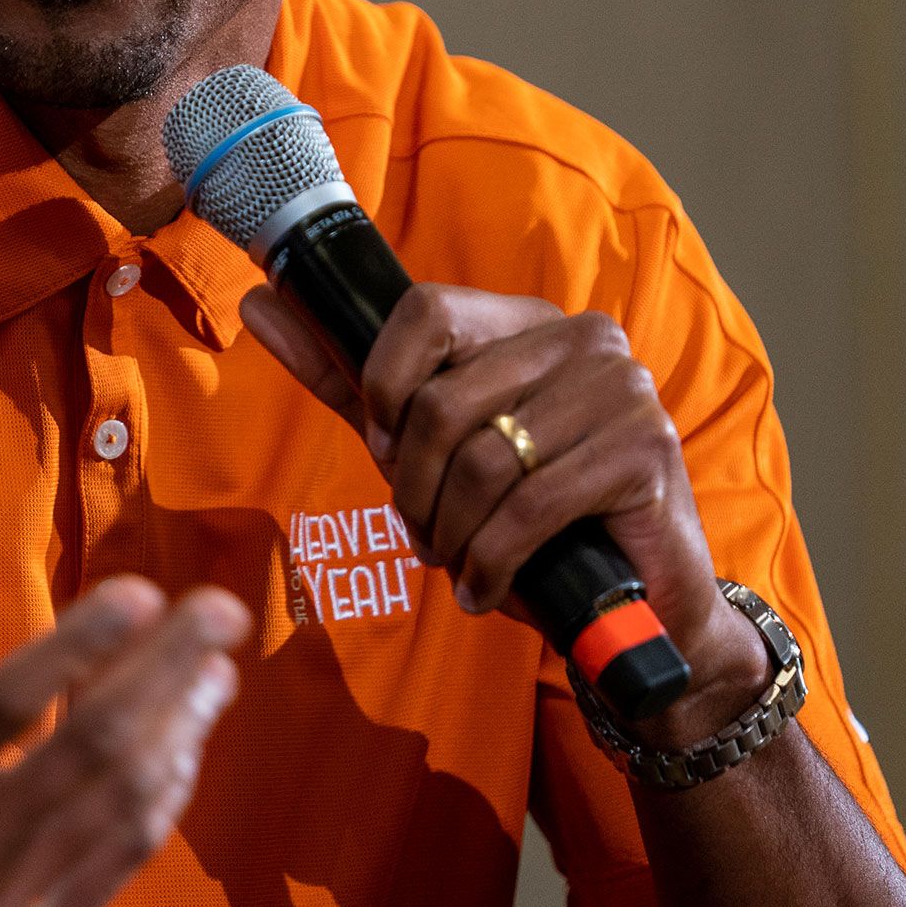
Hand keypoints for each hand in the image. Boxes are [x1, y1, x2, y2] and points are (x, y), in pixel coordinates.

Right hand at [0, 536, 250, 906]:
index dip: (76, 647)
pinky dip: (163, 797)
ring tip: (218, 666)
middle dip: (165, 671)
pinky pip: (121, 860)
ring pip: (119, 805)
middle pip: (87, 750)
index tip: (138, 592)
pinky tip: (186, 742)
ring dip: (181, 728)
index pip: (0, 710)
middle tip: (218, 608)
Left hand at [239, 282, 766, 749]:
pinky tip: (484, 588)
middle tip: (424, 530)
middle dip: (415, 484)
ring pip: (483, 458)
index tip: (386, 446)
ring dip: (451, 529)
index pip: (426, 311)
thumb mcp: (426, 447)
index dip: (385, 387)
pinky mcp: (646, 452)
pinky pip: (529, 507)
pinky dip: (490, 560)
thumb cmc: (525, 521)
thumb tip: (259, 302)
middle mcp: (584, 338)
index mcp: (530, 321)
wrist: (638, 604)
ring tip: (456, 561)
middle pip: (445, 399)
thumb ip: (347, 379)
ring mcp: (624, 390)